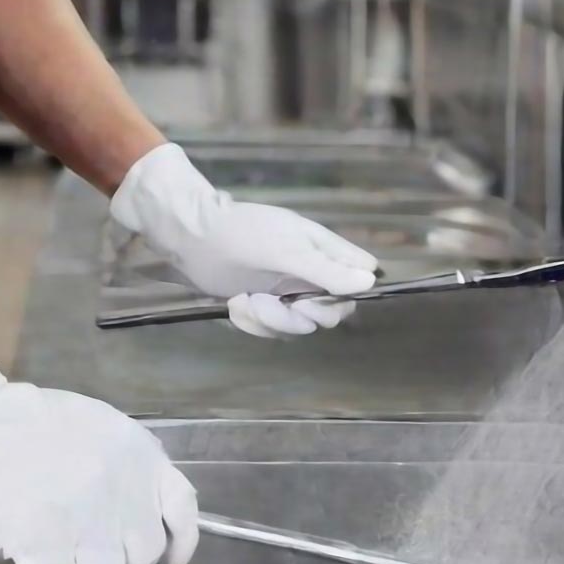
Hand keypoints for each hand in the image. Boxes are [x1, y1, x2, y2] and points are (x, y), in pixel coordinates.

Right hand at [0, 308, 197, 563]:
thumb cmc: (27, 420)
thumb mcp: (97, 424)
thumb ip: (127, 464)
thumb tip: (138, 506)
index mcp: (137, 453)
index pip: (182, 506)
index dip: (182, 540)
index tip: (174, 559)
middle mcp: (122, 488)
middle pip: (144, 550)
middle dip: (120, 553)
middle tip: (86, 541)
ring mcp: (87, 520)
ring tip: (54, 542)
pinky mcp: (48, 545)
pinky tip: (35, 555)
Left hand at [110, 143, 379, 337]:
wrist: (192, 239)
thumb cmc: (243, 234)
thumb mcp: (288, 251)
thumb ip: (328, 270)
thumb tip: (371, 282)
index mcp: (323, 250)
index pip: (359, 277)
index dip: (349, 294)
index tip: (324, 298)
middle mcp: (310, 272)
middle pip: (330, 311)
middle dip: (301, 315)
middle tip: (271, 303)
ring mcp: (287, 290)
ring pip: (299, 325)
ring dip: (271, 321)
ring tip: (245, 302)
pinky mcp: (264, 305)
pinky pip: (273, 329)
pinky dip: (254, 322)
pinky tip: (237, 305)